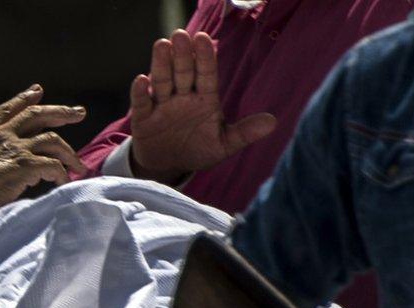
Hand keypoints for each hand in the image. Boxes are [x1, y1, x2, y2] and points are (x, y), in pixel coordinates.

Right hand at [0, 84, 86, 211]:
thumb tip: (25, 172)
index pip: (8, 109)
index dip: (24, 98)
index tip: (38, 90)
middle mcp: (2, 135)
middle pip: (37, 114)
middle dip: (61, 112)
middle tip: (79, 112)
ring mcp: (14, 148)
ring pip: (52, 141)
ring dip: (69, 153)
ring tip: (79, 166)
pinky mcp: (24, 165)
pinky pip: (53, 166)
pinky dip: (61, 174)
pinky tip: (63, 182)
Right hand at [128, 29, 276, 183]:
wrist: (168, 166)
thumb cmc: (197, 150)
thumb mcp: (223, 145)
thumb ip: (244, 133)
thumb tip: (273, 122)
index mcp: (204, 99)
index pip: (206, 75)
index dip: (205, 58)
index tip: (204, 39)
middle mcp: (182, 97)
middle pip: (183, 73)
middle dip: (183, 55)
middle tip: (181, 35)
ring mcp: (162, 106)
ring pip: (162, 81)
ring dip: (162, 64)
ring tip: (162, 45)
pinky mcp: (143, 118)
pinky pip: (141, 103)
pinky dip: (140, 92)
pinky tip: (142, 80)